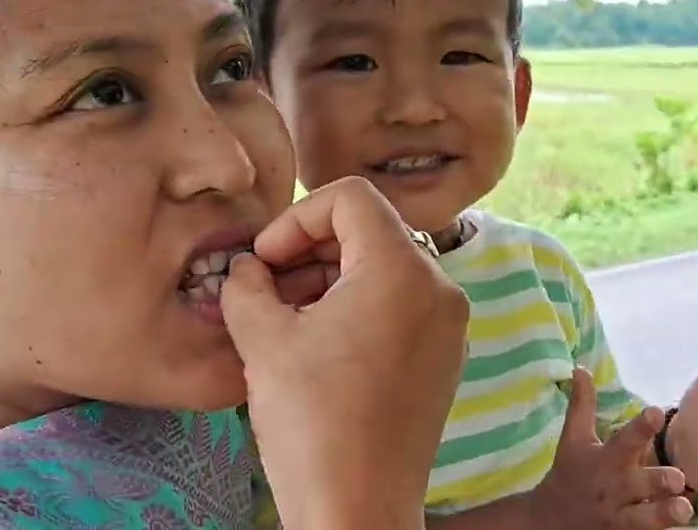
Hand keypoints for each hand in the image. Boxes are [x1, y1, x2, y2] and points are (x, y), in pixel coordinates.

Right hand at [220, 177, 469, 529]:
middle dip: (310, 250)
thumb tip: (247, 268)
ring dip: (331, 279)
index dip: (295, 219)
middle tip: (266, 288)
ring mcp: (450, 325)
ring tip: (284, 319)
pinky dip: (360, 308)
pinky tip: (318, 345)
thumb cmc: (312, 425)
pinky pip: (403, 306)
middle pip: (370, 231)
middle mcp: (440, 287)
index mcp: (402, 269)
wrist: (357, 509)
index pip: (350, 198)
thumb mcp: (262, 340)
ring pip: (385, 269)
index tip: (264, 260)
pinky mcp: (446, 357)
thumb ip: (247, 284)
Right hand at [530, 367, 693, 529]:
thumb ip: (582, 405)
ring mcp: (620, 516)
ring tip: (685, 508)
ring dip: (665, 513)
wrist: (549, 522)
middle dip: (658, 481)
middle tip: (678, 477)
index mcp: (604, 460)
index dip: (640, 426)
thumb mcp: (573, 438)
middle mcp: (614, 487)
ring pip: (646, 517)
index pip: (623, 440)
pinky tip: (683, 528)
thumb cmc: (569, 471)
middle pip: (638, 484)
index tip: (656, 412)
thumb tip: (581, 367)